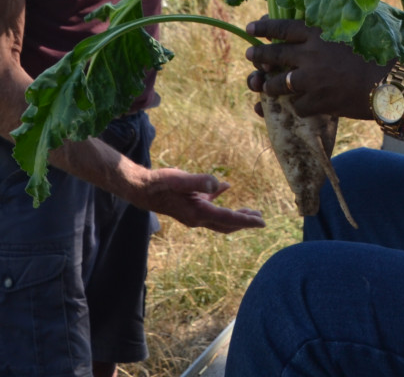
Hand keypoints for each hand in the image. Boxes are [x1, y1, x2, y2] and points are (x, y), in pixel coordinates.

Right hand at [135, 167, 264, 233]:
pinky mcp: (189, 204)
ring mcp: (193, 213)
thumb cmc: (159, 184)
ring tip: (249, 212)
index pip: (228, 219)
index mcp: (199, 213)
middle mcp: (198, 217)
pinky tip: (225, 187)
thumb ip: (198, 181)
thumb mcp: (179, 180)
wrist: (141, 189)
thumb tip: (218, 183)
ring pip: (219, 218)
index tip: (262, 222)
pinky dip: (219, 197)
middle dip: (244, 222)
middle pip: (227, 224)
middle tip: (261, 219)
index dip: (247, 221)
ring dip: (235, 215)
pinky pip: (209, 204)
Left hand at [243, 18, 387, 118]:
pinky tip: (299, 106)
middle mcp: (309, 55)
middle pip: (273, 56)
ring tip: (265, 86)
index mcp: (317, 33)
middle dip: (258, 56)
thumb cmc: (381, 53)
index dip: (264, 29)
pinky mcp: (318, 102)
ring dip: (269, 86)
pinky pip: (297, 106)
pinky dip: (296, 107)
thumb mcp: (355, 31)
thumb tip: (322, 27)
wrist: (393, 82)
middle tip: (250, 56)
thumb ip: (334, 29)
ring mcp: (311, 80)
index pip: (282, 28)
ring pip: (278, 85)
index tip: (250, 29)